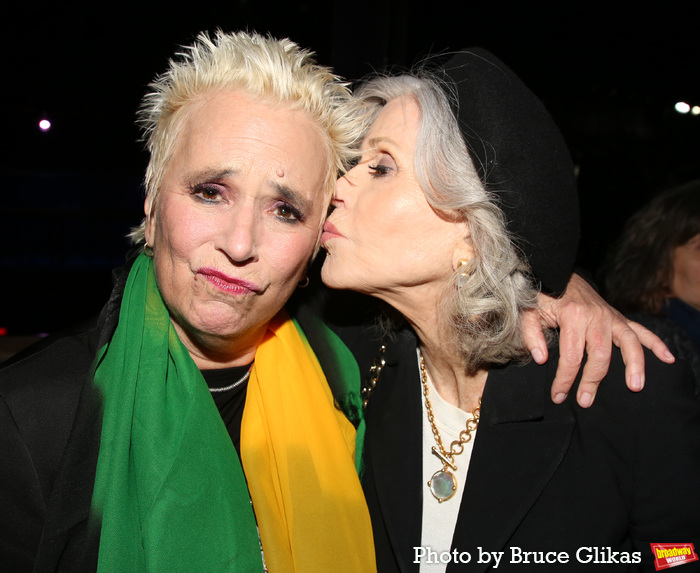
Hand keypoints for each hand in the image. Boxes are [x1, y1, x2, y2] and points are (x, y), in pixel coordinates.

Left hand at [521, 273, 674, 407]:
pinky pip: (641, 330)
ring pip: (628, 343)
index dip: (564, 379)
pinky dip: (656, 344)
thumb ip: (532, 335)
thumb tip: (542, 359)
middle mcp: (596, 316)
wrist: (557, 273)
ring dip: (634, 365)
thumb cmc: (542, 296)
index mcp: (573, 316)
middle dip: (593, 380)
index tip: (558, 396)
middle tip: (585, 401)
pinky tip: (668, 359)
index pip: (571, 356)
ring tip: (635, 387)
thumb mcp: (529, 312)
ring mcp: (610, 316)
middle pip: (600, 355)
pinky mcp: (618, 316)